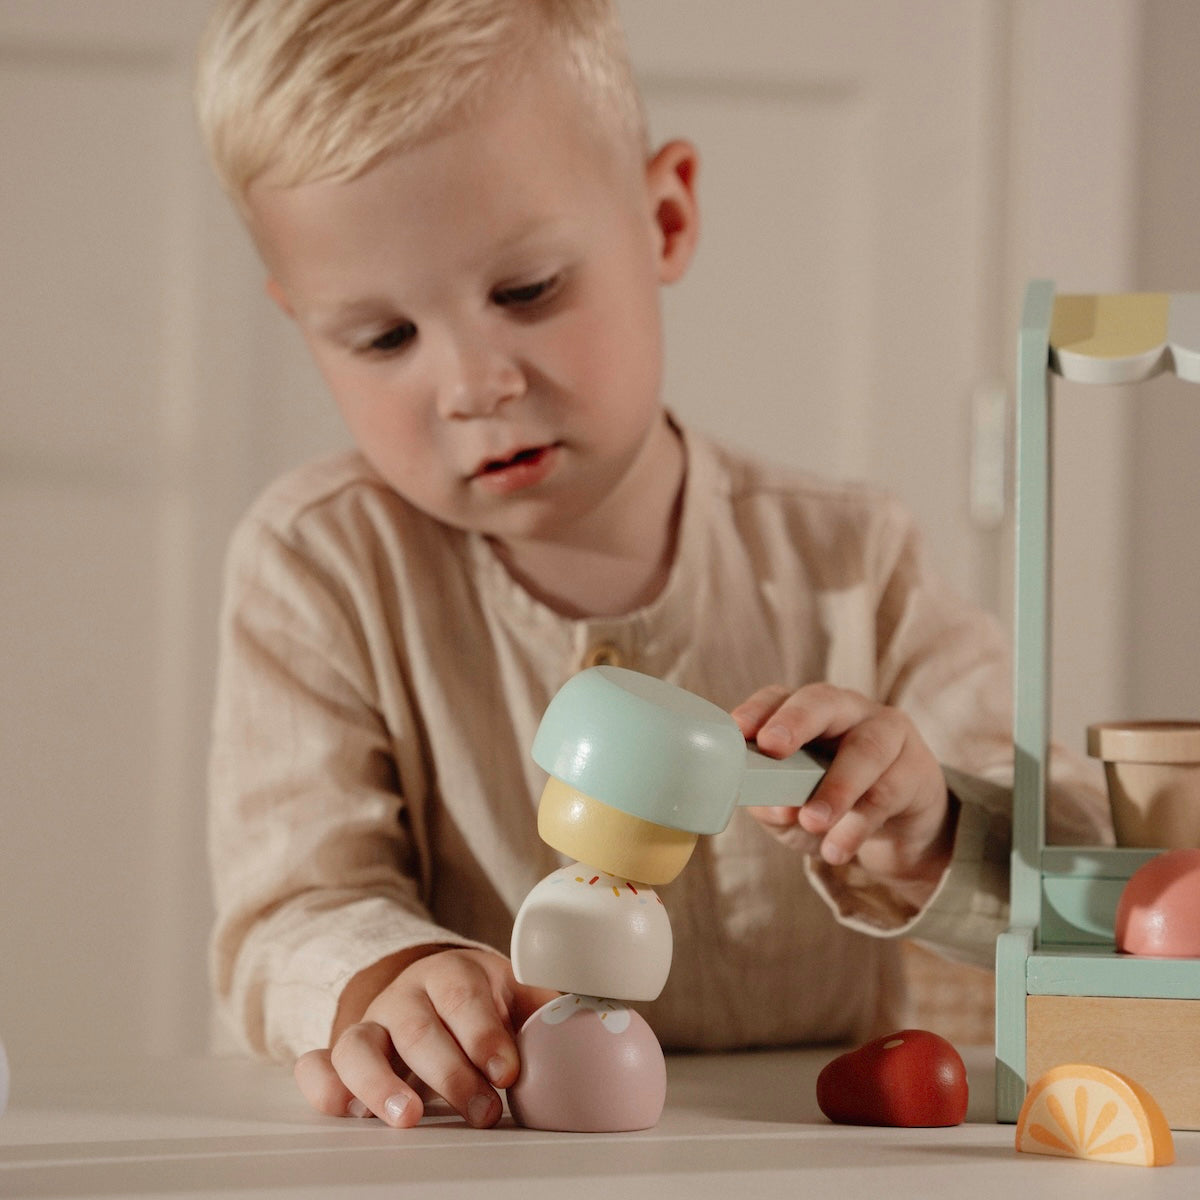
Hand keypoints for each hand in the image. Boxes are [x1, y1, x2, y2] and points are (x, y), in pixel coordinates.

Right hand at [294, 947, 556, 1128]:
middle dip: (451, 1072)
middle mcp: (405, 996)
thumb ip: (545, 1009)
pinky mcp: (341, 1057)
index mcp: (452, 974)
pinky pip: (318, 1065)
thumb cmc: (480, 1002)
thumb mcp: (513, 995)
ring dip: (381, 1082)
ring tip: (411, 1118)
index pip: (463, 995)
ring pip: (359, 1044)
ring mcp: (370, 1025)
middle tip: (483, 1111)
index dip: (483, 1032)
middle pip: (417, 1026)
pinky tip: (340, 1110)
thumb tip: (595, 1018)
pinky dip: (322, 1086)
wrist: (428, 990)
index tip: (507, 1071)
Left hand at [731, 683, 955, 887]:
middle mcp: (846, 711)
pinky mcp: (916, 767)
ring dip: (836, 787)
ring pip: (864, 749)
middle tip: (773, 747)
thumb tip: (773, 806)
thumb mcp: (792, 810)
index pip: (778, 697)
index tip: (738, 730)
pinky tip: (837, 848)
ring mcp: (886, 733)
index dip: (757, 710)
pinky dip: (858, 824)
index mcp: (806, 713)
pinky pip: (888, 791)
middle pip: (823, 702)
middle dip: (795, 722)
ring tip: (813, 822)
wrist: (897, 831)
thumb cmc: (832, 806)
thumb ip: (774, 806)